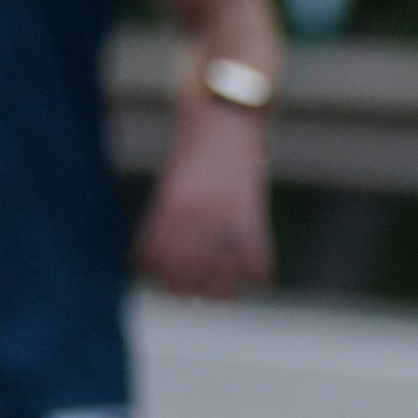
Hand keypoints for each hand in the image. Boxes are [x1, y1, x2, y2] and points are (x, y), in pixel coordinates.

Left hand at [135, 99, 273, 300]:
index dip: (164, 282)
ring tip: (225, 304)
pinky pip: (257, 257)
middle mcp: (194, 214)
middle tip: (196, 305)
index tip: (172, 295)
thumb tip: (158, 262)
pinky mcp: (254, 212)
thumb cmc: (194, 147)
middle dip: (191, 294)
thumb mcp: (171, 181)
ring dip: (224, 293)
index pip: (159, 260)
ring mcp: (226, 214)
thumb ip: (166, 218)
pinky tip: (259, 280)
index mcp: (169, 206)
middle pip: (189, 272)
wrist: (227, 111)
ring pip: (224, 273)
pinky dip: (259, 273)